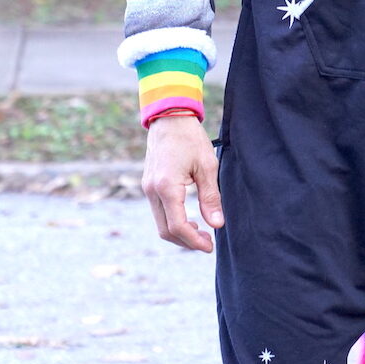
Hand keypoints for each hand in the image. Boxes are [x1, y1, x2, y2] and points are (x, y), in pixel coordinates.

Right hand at [141, 114, 223, 252]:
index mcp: (166, 188)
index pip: (177, 226)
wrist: (170, 117)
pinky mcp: (149, 186)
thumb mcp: (207, 166)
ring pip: (160, 223)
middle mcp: (152, 192)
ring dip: (179, 232)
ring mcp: (147, 189)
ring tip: (201, 232)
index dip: (194, 241)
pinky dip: (173, 220)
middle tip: (208, 242)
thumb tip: (217, 224)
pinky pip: (158, 212)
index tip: (209, 246)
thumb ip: (210, 197)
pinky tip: (189, 219)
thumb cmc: (190, 138)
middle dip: (186, 241)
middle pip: (166, 230)